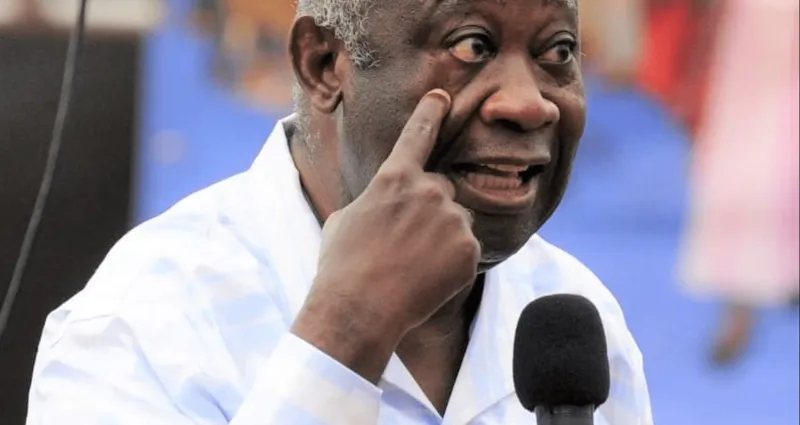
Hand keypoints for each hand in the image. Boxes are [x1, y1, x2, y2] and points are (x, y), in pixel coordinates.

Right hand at [292, 90, 480, 381]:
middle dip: (430, 209)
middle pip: (441, 190)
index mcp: (394, 177)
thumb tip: (385, 203)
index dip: (430, 113)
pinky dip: (452, 263)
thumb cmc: (341, 265)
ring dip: (441, 237)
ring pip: (455, 221)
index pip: (417, 135)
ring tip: (412, 266)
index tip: (442, 96)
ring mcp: (452, 219)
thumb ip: (375, 200)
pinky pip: (466, 249)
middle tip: (406, 243)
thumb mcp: (346, 219)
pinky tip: (427, 279)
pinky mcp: (469, 248)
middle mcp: (429, 190)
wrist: (359, 309)